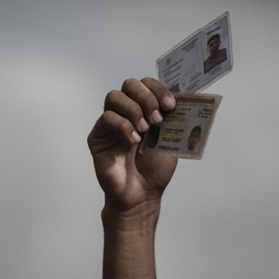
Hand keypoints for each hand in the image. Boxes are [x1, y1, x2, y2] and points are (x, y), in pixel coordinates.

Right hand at [88, 78, 177, 219]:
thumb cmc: (154, 170)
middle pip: (130, 84)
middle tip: (157, 119)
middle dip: (146, 97)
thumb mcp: (171, 139)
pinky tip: (133, 141)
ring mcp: (111, 123)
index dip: (159, 89)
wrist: (142, 194)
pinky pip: (107, 118)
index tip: (170, 106)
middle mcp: (127, 112)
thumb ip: (173, 118)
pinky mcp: (98, 136)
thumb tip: (180, 98)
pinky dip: (123, 126)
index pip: (147, 84)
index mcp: (146, 110)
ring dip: (134, 110)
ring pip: (114, 96)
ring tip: (145, 130)